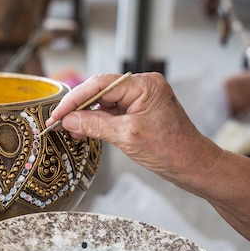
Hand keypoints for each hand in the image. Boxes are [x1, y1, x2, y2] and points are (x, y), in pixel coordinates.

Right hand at [47, 72, 221, 187]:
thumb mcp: (126, 136)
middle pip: (100, 91)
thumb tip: (68, 120)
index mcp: (144, 85)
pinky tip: (83, 131)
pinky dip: (96, 121)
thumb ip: (95, 124)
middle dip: (78, 107)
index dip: (75, 99)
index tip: (57, 113)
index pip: (100, 85)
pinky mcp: (138, 112)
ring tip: (68, 129)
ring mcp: (140, 99)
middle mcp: (142, 87)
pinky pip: (111, 112)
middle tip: (57, 121)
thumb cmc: (169, 149)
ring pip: (103, 102)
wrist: (192, 166)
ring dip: (85, 116)